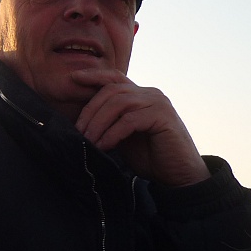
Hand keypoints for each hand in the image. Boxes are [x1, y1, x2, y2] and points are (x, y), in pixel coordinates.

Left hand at [72, 69, 209, 185]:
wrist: (177, 175)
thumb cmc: (149, 156)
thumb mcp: (122, 136)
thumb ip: (109, 123)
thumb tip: (80, 122)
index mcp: (139, 95)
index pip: (114, 78)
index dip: (93, 75)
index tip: (72, 77)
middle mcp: (149, 94)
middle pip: (111, 91)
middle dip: (90, 110)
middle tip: (78, 131)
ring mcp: (158, 103)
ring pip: (118, 103)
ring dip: (99, 123)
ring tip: (88, 140)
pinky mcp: (163, 116)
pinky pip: (130, 120)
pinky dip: (113, 133)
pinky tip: (104, 146)